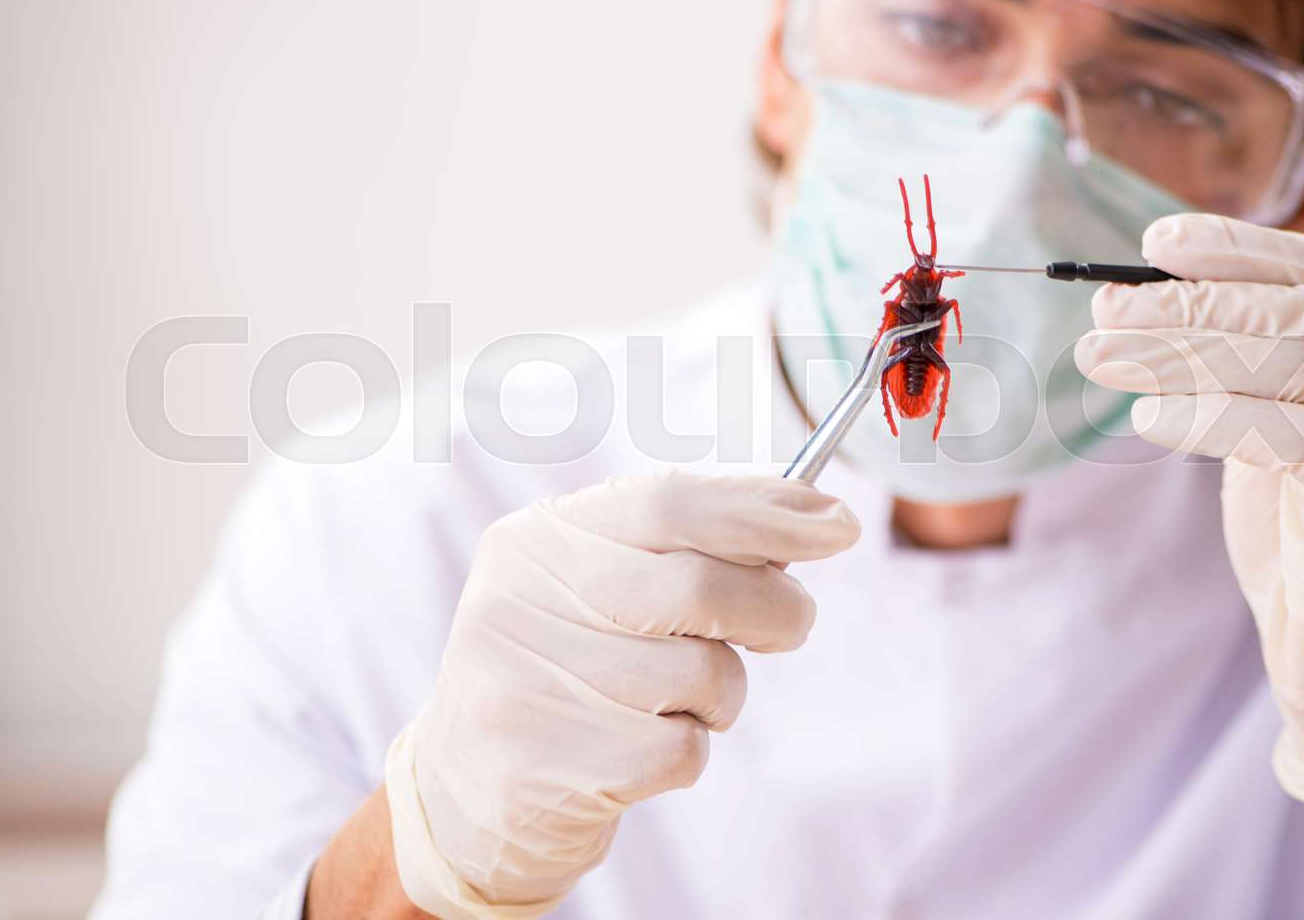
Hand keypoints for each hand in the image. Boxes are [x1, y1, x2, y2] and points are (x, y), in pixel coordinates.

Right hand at [384, 471, 860, 917]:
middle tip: (793, 625)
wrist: (465, 799)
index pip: (668, 503)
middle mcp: (520, 602)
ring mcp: (528, 685)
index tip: (838, 525)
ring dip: (721, 695)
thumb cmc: (565, 674)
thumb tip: (812, 515)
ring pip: (701, 674)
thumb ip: (683, 549)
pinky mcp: (549, 767)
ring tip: (675, 703)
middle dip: (773, 606)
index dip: (763, 510)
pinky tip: (638, 752)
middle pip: (698, 586)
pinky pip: (681, 748)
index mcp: (536, 541)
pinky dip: (687, 752)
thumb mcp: (597, 591)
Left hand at [1076, 213, 1303, 812]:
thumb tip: (1141, 298)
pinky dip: (1209, 419)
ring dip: (1181, 358)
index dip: (1237, 250)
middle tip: (1102, 317)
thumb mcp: (1275, 422)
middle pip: (1300, 316)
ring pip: (1294, 368)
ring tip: (1103, 359)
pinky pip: (1295, 433)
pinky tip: (1146, 419)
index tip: (1154, 244)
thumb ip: (1247, 357)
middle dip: (1188, 311)